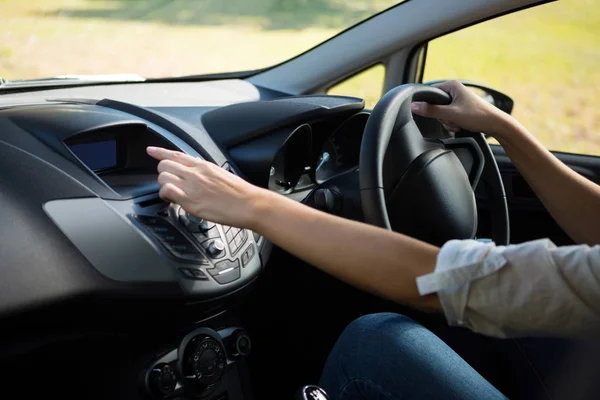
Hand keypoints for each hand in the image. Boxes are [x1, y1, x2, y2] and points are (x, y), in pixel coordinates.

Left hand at [146, 147, 266, 228]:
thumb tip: (195, 169)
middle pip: (164, 165)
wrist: (248, 204)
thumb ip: (204, 171)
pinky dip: (165, 195)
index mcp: (203, 165)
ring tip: (173, 194)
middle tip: (170, 183)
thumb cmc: (239, 193)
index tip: (151, 151)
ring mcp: (192, 186)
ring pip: (163, 177)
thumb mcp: (221, 173)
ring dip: (164, 186)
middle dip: (163, 174)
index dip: (160, 152)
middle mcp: (195, 173)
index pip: (176, 154)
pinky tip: (172, 200)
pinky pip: (167, 191)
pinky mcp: (190, 201)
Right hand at [411, 80, 509, 135]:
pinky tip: (460, 125)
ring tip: (458, 123)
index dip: (429, 105)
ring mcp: (457, 99)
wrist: (495, 124)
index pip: (429, 93)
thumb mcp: (451, 114)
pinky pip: (448, 117)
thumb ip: (431, 110)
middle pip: (435, 105)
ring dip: (447, 122)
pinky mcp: (460, 108)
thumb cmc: (477, 116)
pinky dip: (452, 123)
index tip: (436, 114)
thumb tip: (413, 106)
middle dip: (441, 117)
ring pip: (441, 113)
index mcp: (452, 85)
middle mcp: (454, 90)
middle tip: (452, 120)